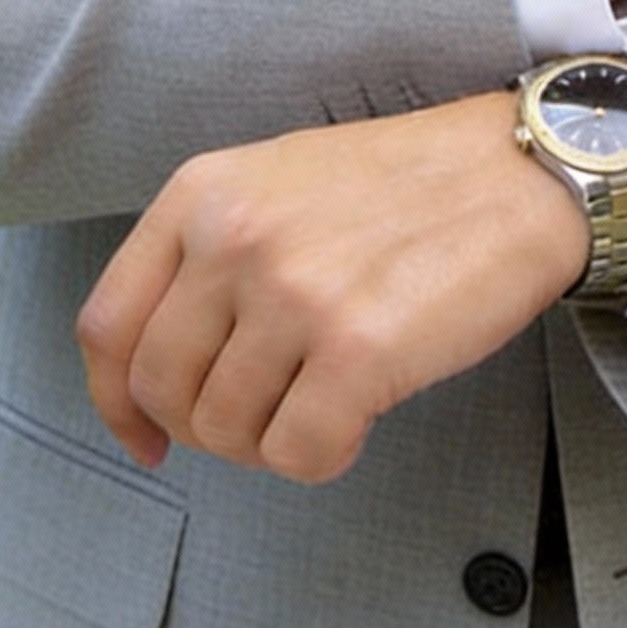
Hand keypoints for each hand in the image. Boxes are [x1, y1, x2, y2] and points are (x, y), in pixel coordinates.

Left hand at [76, 91, 587, 484]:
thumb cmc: (405, 186)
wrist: (518, 171)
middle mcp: (235, 237)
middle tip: (265, 415)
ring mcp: (294, 293)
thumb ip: (209, 255)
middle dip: (206, 428)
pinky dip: (324, 456)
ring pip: (225, 432)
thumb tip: (157, 384)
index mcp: (203, 193)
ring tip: (324, 399)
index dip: (116, 401)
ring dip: (270, 440)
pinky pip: (297, 455)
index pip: (108, 325)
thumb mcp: (278, 182)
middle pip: (161, 390)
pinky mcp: (357, 349)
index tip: (146, 436)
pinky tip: (359, 418)